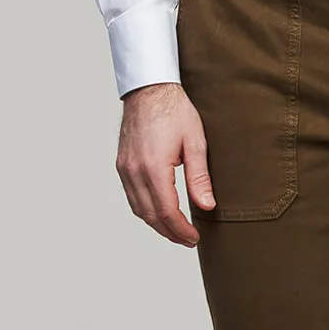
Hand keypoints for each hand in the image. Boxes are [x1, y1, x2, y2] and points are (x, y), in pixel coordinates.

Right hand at [116, 82, 214, 245]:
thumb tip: (207, 206)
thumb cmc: (174, 110)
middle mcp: (134, 171)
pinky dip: (144, 210)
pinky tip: (158, 212)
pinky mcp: (121, 165)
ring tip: (175, 231)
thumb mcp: (195, 142)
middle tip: (188, 240)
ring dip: (156, 224)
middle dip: (169, 232)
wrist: (149, 89)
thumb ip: (199, 177)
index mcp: (154, 167)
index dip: (181, 229)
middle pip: (150, 216)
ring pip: (138, 209)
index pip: (166, 211)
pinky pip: (131, 197)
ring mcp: (124, 169)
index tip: (194, 238)